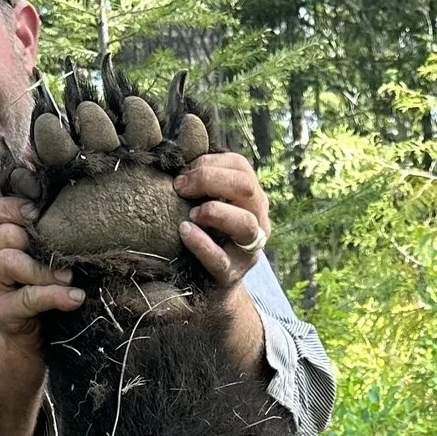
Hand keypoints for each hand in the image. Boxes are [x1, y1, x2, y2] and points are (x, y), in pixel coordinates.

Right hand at [0, 197, 78, 435]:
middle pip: (3, 235)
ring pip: (11, 261)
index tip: (37, 214)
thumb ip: (29, 222)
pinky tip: (75, 296)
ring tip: (69, 276)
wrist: (24, 334)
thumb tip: (46, 181)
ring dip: (46, 268)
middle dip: (37, 240)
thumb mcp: (26, 248)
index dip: (7, 207)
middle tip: (60, 249)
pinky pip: (29, 297)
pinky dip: (56, 295)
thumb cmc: (29, 280)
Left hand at [174, 153, 272, 292]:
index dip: (210, 163)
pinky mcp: (232, 275)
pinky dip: (201, 243)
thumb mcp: (205, 201)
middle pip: (246, 188)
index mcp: (251, 198)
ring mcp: (249, 250)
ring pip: (245, 223)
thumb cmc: (203, 233)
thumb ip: (199, 180)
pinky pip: (220, 259)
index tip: (182, 173)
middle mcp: (258, 220)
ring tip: (191, 214)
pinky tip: (184, 231)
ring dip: (214, 211)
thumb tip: (178, 149)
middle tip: (180, 188)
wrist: (207, 286)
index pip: (240, 167)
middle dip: (211, 181)